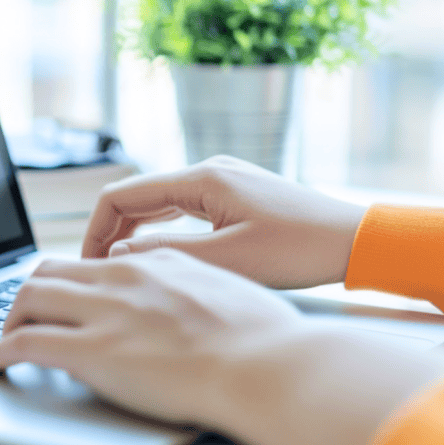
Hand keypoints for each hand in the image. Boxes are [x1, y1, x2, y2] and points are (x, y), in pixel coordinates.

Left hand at [0, 250, 303, 426]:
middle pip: (47, 272)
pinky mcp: (92, 352)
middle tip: (23, 319)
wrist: (268, 364)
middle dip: (28, 296)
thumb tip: (165, 288)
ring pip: (28, 299)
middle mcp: (120, 278)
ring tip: (4, 342)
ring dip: (8, 321)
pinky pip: (25, 343)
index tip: (59, 299)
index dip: (65, 281)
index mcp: (152, 263)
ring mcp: (103, 312)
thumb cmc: (262, 336)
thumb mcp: (222, 285)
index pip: (89, 261)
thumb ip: (183, 280)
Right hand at [82, 155, 366, 288]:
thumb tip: (117, 255)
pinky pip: (180, 207)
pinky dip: (158, 229)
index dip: (95, 230)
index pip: (122, 195)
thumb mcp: (226, 260)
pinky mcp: (233, 195)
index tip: (87, 266)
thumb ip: (166, 254)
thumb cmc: (299, 250)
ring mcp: (221, 181)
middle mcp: (207, 171)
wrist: (356, 242)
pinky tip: (155, 256)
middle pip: (136, 196)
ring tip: (118, 269)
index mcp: (201, 180)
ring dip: (132, 231)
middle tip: (96, 273)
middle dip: (109, 232)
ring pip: (156, 202)